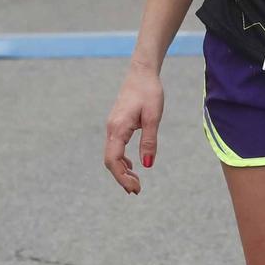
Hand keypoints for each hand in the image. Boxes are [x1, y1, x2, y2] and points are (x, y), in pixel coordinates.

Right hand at [103, 65, 163, 194]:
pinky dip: (121, 160)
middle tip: (137, 190)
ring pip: (111, 155)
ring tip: (136, 182)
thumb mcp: (153, 117)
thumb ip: (149, 141)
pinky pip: (115, 147)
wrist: (142, 73)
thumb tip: (148, 165)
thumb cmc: (149, 92)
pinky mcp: (117, 125)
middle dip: (121, 178)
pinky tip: (131, 165)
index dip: (122, 177)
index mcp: (118, 129)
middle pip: (110, 161)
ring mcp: (112, 127)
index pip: (113, 160)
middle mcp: (111, 130)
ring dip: (121, 170)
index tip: (135, 189)